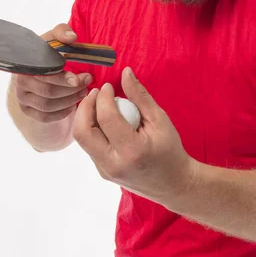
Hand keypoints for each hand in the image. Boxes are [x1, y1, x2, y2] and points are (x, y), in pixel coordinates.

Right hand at [11, 23, 91, 122]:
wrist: (33, 65)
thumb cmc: (47, 51)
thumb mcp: (53, 38)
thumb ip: (62, 32)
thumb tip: (72, 37)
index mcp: (26, 64)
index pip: (45, 76)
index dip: (63, 80)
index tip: (80, 79)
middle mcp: (20, 83)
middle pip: (49, 93)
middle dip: (72, 90)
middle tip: (87, 83)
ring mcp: (22, 98)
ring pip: (48, 106)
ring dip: (70, 101)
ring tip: (83, 92)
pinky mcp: (27, 110)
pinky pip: (45, 117)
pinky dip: (61, 113)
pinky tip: (72, 105)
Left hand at [73, 67, 195, 204]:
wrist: (173, 184)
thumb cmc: (170, 150)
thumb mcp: (160, 120)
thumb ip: (140, 96)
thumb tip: (125, 72)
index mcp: (131, 151)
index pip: (107, 119)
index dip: (103, 98)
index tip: (107, 86)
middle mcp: (113, 164)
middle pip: (83, 132)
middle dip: (84, 107)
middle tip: (95, 92)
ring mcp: (105, 171)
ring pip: (82, 139)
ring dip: (85, 117)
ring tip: (98, 103)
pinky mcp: (102, 172)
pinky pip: (89, 146)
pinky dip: (92, 129)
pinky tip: (104, 120)